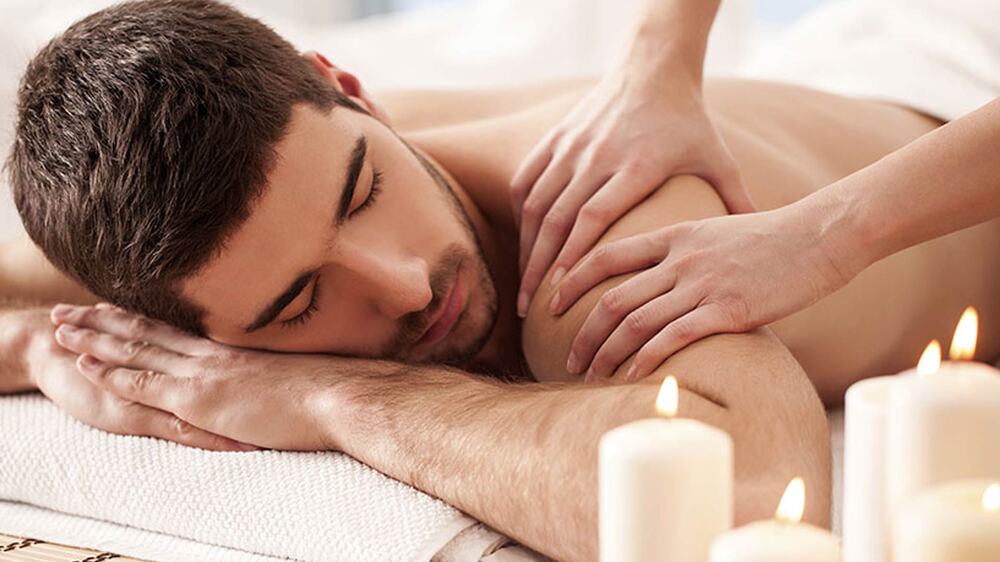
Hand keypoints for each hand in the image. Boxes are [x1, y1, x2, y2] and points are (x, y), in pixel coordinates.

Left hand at [50, 304, 338, 450]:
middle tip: (72, 308)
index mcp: (233, 346)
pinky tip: (86, 363)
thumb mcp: (293, 371)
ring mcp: (203, 372)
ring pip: (137, 348)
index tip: (115, 305)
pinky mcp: (200, 398)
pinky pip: (145, 383)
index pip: (178, 328)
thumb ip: (272, 368)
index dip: (142, 315)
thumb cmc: (328, 387)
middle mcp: (212, 352)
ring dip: (95, 338)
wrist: (338, 396)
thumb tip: (274, 374)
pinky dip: (112, 372)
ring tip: (62, 326)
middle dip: (105, 318)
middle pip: (149, 329)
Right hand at [511, 63, 752, 316]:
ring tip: (523, 287)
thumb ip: (736, 200)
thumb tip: (761, 244)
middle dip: (539, 267)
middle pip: (557, 219)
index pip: (593, 216)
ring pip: (537, 204)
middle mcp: (596, 156)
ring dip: (526, 248)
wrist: (653, 67)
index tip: (559, 293)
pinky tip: (523, 243)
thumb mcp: (717, 158)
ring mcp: (572, 146)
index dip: (573, 255)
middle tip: (527, 310)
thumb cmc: (688, 120)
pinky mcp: (556, 138)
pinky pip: (527, 181)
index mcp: (636, 165)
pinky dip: (521, 216)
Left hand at [550, 208, 858, 380]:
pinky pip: (672, 337)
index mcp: (674, 235)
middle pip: (612, 297)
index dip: (572, 279)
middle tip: (567, 357)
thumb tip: (660, 279)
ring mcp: (702, 283)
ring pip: (635, 321)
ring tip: (589, 376)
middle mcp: (680, 259)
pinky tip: (631, 376)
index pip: (606, 255)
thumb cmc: (773, 239)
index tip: (551, 303)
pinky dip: (645, 359)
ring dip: (606, 353)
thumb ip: (685, 252)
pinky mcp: (727, 309)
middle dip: (582, 331)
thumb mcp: (717, 231)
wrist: (821, 235)